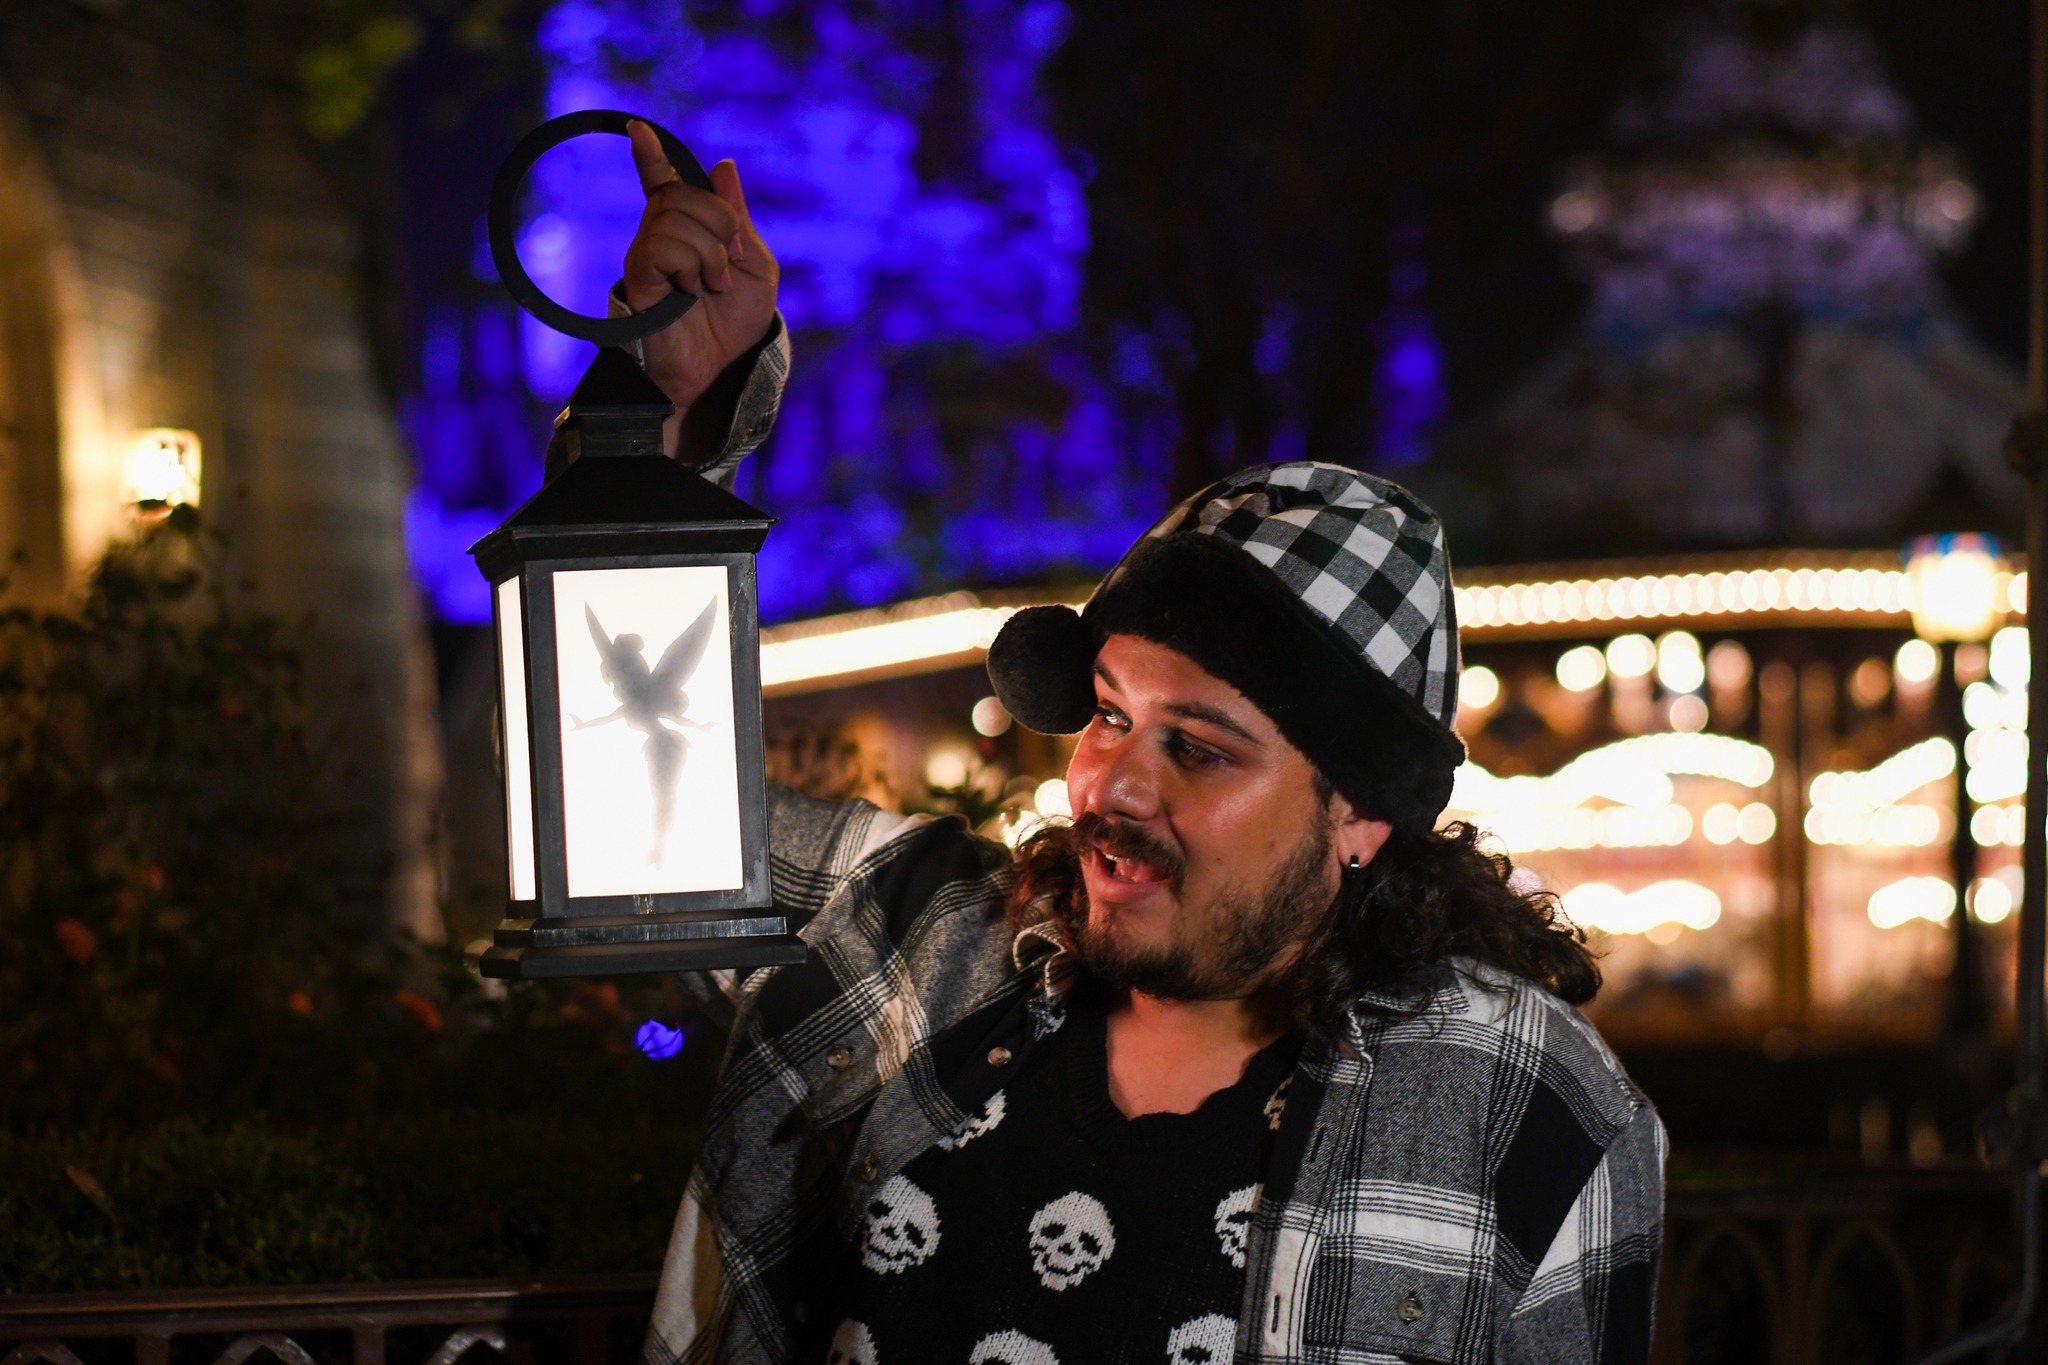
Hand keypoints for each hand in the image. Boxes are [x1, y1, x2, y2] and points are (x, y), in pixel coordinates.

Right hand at [622, 121, 778, 425]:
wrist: (721, 369)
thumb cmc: (735, 323)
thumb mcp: (755, 265)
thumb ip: (740, 218)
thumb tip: (723, 166)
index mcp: (689, 230)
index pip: (664, 183)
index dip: (650, 156)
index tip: (637, 128)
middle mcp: (661, 237)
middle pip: (684, 194)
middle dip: (720, 222)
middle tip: (728, 262)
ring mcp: (647, 256)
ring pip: (676, 218)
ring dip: (710, 252)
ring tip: (712, 285)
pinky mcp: (638, 277)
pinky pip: (662, 245)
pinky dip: (690, 264)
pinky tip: (692, 290)